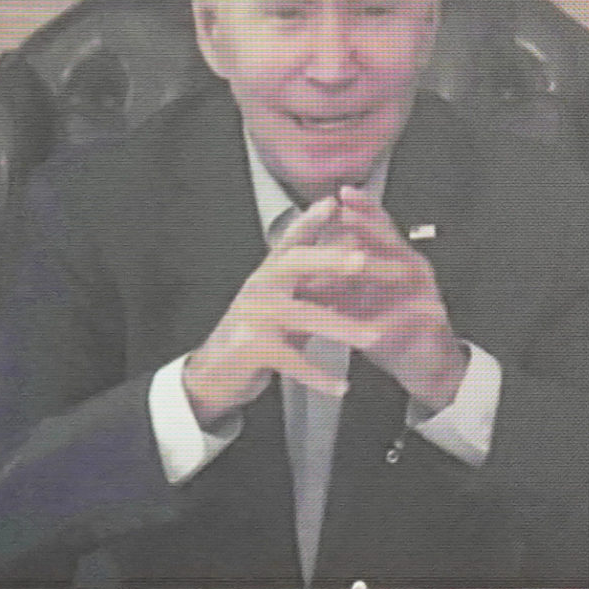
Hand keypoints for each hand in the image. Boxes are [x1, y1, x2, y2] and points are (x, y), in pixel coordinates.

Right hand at [180, 188, 468, 425]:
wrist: (215, 373)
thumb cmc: (259, 332)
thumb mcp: (286, 301)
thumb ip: (314, 281)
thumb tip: (353, 251)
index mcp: (271, 272)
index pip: (292, 239)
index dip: (311, 219)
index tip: (335, 202)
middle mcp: (260, 286)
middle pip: (296, 263)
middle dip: (332, 260)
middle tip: (364, 260)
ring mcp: (254, 316)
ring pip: (302, 315)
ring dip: (341, 326)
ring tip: (374, 336)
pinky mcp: (251, 349)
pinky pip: (292, 360)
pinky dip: (318, 375)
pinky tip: (342, 387)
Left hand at [311, 185, 470, 412]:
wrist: (423, 366)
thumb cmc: (386, 328)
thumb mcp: (355, 301)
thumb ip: (333, 281)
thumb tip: (295, 266)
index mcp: (392, 260)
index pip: (376, 227)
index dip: (360, 210)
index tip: (337, 194)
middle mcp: (412, 270)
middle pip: (391, 241)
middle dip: (368, 226)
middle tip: (345, 213)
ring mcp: (426, 294)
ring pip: (406, 273)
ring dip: (381, 267)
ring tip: (357, 262)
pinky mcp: (431, 325)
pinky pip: (410, 319)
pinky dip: (389, 322)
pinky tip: (371, 324)